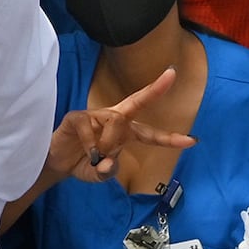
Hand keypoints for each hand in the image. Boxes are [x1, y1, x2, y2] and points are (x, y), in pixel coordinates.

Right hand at [45, 67, 195, 182]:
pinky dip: (90, 144)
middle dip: (156, 88)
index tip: (192, 140)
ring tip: (99, 155)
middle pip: (138, 101)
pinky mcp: (78, 117)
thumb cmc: (82, 164)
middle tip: (172, 74)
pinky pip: (89, 126)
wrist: (56, 163)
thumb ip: (107, 172)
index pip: (151, 135)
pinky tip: (87, 152)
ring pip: (116, 120)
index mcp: (125, 134)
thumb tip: (108, 163)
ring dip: (111, 142)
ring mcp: (96, 116)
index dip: (170, 138)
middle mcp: (114, 119)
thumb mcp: (99, 175)